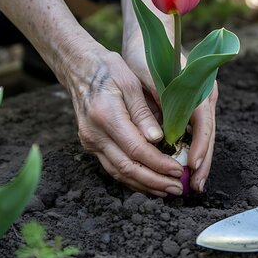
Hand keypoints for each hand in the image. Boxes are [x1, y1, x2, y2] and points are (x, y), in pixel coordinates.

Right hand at [68, 47, 184, 196]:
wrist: (79, 68)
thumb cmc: (109, 70)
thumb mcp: (130, 83)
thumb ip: (143, 113)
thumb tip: (159, 140)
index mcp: (106, 116)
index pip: (136, 149)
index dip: (159, 164)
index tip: (178, 171)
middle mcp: (94, 134)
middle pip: (127, 168)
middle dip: (155, 181)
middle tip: (177, 189)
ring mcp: (90, 141)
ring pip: (118, 173)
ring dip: (144, 185)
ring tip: (167, 190)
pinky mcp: (90, 145)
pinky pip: (112, 167)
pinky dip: (132, 178)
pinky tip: (149, 182)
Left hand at [123, 41, 217, 192]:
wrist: (151, 37)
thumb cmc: (147, 55)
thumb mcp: (148, 76)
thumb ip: (157, 101)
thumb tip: (160, 134)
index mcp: (198, 88)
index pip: (203, 123)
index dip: (200, 146)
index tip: (194, 166)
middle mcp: (205, 96)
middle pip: (208, 134)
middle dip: (203, 162)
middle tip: (196, 187)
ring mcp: (202, 102)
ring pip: (204, 136)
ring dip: (200, 160)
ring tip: (194, 184)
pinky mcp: (194, 107)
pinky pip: (196, 132)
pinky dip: (193, 150)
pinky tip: (187, 168)